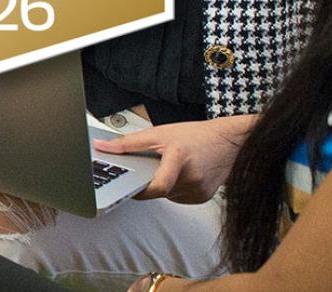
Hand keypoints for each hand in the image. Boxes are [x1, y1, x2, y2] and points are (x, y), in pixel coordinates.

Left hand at [94, 114, 255, 202]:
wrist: (229, 142)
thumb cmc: (196, 135)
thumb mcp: (158, 133)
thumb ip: (127, 143)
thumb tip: (102, 148)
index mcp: (179, 159)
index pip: (157, 186)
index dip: (139, 191)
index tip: (126, 187)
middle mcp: (191, 178)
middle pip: (158, 190)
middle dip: (148, 182)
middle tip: (149, 168)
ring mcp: (200, 190)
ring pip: (167, 195)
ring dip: (161, 185)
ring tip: (169, 166)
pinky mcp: (203, 197)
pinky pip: (178, 197)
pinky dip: (173, 188)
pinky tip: (180, 174)